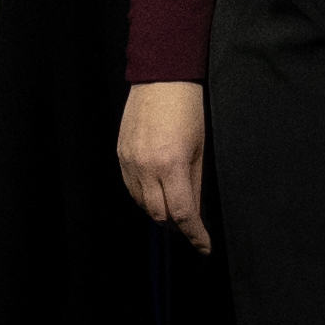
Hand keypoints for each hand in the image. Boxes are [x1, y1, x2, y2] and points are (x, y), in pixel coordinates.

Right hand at [119, 84, 212, 248]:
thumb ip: (196, 183)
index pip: (182, 213)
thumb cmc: (188, 108)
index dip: (195, 234)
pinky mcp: (120, 155)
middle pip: (159, 215)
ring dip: (159, 212)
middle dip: (176, 225)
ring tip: (174, 208)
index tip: (204, 246)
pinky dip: (144, 197)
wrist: (161, 78)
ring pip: (142, 205)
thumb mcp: (201, 148)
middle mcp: (146, 167)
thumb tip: (196, 211)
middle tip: (191, 225)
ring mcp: (129, 162)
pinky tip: (156, 192)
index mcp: (171, 165)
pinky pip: (131, 188)